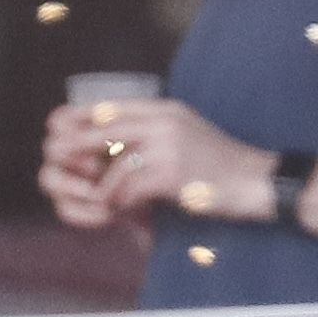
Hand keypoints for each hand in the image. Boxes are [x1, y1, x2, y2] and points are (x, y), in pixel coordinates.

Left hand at [38, 97, 262, 231]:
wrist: (261, 181)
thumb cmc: (222, 166)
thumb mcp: (188, 134)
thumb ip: (156, 131)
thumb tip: (117, 142)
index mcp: (167, 110)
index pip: (113, 105)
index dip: (81, 114)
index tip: (56, 124)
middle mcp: (166, 121)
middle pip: (105, 127)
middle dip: (77, 144)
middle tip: (55, 156)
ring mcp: (170, 146)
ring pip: (116, 163)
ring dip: (103, 186)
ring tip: (96, 198)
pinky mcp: (174, 173)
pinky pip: (132, 187)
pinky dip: (120, 201)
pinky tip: (120, 211)